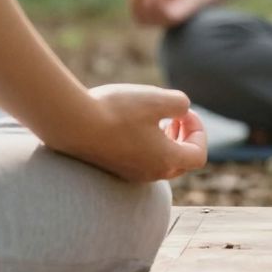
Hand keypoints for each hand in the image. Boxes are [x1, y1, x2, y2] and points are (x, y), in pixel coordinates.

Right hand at [55, 84, 207, 181]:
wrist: (72, 123)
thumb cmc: (117, 110)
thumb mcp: (157, 98)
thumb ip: (180, 103)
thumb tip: (182, 110)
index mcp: (166, 161)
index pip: (198, 155)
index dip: (199, 131)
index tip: (185, 111)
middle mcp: (150, 173)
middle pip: (181, 163)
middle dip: (184, 138)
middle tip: (177, 116)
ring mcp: (130, 173)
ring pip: (160, 163)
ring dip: (166, 141)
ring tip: (158, 118)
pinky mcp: (113, 167)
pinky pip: (141, 161)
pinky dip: (147, 145)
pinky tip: (135, 124)